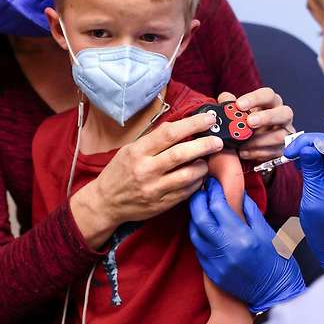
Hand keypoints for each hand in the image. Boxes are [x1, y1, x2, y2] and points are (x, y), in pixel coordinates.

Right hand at [72, 113, 223, 247]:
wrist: (105, 202)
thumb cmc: (120, 172)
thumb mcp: (130, 150)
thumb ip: (154, 140)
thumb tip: (183, 126)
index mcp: (137, 151)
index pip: (169, 133)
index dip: (192, 124)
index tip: (208, 119)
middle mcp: (146, 169)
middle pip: (181, 153)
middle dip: (204, 144)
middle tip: (218, 140)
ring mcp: (154, 188)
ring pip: (188, 175)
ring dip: (203, 166)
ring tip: (207, 161)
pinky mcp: (162, 204)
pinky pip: (187, 191)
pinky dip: (197, 182)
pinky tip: (199, 176)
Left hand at [189, 178, 305, 312]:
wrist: (274, 296)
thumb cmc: (276, 263)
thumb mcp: (268, 233)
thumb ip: (251, 212)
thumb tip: (238, 194)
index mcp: (242, 236)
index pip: (218, 207)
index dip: (213, 191)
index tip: (212, 184)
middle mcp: (226, 249)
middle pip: (200, 218)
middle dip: (197, 201)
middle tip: (200, 192)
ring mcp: (216, 263)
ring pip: (195, 234)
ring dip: (194, 218)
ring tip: (200, 208)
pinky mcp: (212, 272)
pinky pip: (198, 249)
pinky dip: (198, 235)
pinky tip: (203, 228)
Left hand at [218, 88, 293, 162]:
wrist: (251, 146)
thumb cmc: (246, 124)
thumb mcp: (237, 113)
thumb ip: (230, 104)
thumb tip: (224, 98)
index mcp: (271, 102)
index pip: (268, 95)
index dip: (255, 99)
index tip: (239, 105)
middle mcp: (283, 116)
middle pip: (285, 113)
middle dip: (267, 117)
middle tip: (249, 122)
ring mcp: (286, 134)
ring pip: (280, 136)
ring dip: (259, 141)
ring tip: (242, 144)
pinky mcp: (283, 150)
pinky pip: (275, 152)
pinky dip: (258, 153)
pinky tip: (244, 152)